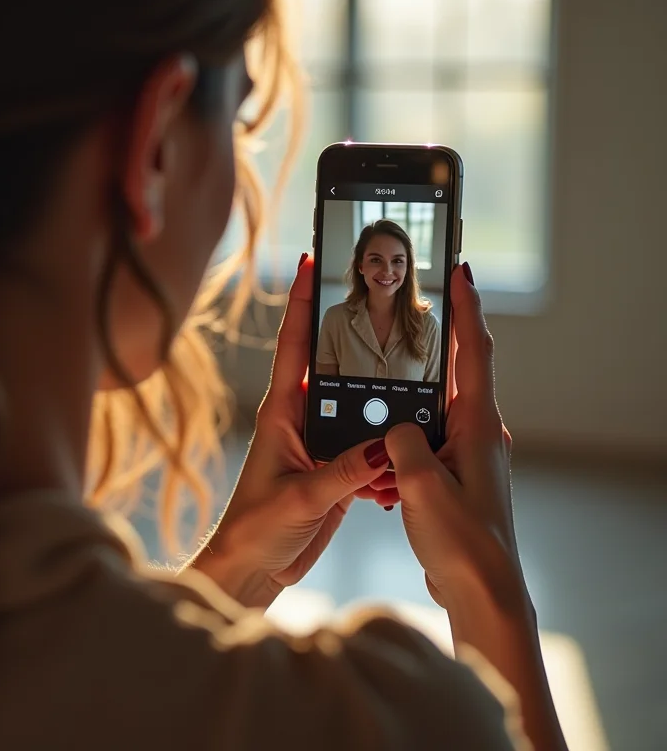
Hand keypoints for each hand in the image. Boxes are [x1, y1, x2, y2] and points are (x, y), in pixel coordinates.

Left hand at [191, 255, 388, 607]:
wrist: (253, 569)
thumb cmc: (255, 529)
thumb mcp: (300, 497)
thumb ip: (344, 471)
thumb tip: (385, 445)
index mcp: (281, 413)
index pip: (293, 345)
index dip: (300, 301)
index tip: (308, 260)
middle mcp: (301, 421)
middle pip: (336, 368)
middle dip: (361, 342)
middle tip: (390, 311)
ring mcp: (321, 444)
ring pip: (359, 410)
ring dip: (383, 406)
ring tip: (414, 391)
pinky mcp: (336, 470)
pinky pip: (368, 449)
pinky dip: (387, 452)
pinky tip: (404, 458)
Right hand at [385, 263, 523, 608]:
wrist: (482, 592)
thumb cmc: (463, 543)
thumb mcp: (422, 486)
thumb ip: (402, 444)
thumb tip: (393, 428)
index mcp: (477, 425)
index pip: (474, 350)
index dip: (467, 307)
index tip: (461, 270)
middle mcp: (478, 433)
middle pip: (452, 375)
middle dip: (427, 354)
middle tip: (403, 327)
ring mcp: (468, 454)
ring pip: (431, 416)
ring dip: (403, 419)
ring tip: (378, 434)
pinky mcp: (455, 475)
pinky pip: (424, 447)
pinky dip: (401, 450)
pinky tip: (382, 476)